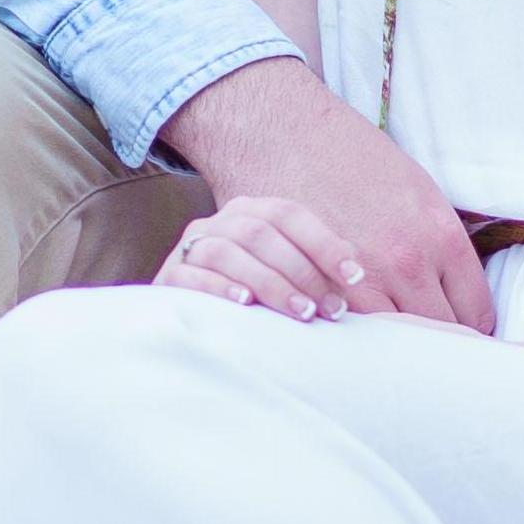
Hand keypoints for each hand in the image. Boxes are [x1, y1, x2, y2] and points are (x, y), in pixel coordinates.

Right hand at [158, 58, 495, 331]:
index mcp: (442, 236)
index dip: (471, 326)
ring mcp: (363, 278)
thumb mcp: (420, 190)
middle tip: (430, 344)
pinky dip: (358, 335)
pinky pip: (352, 331)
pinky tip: (356, 328)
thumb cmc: (354, 157)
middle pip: (440, 333)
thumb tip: (459, 291)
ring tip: (393, 343)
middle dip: (438, 339)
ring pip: (395, 339)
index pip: (476, 314)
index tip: (461, 331)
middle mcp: (409, 263)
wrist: (286, 134)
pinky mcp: (322, 284)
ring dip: (396, 342)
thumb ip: (442, 243)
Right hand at [158, 195, 365, 316]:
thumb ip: (315, 266)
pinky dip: (222, 287)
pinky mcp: (169, 274)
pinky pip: (193, 274)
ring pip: (229, 252)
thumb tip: (354, 266)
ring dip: (271, 283)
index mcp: (251, 211)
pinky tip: (247, 304)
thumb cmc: (251, 293)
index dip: (324, 243)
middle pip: (262, 233)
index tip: (354, 276)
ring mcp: (192, 245)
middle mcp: (220, 221)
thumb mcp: (285, 273)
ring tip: (302, 312)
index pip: (289, 214)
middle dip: (303, 272)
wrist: (188, 311)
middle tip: (331, 308)